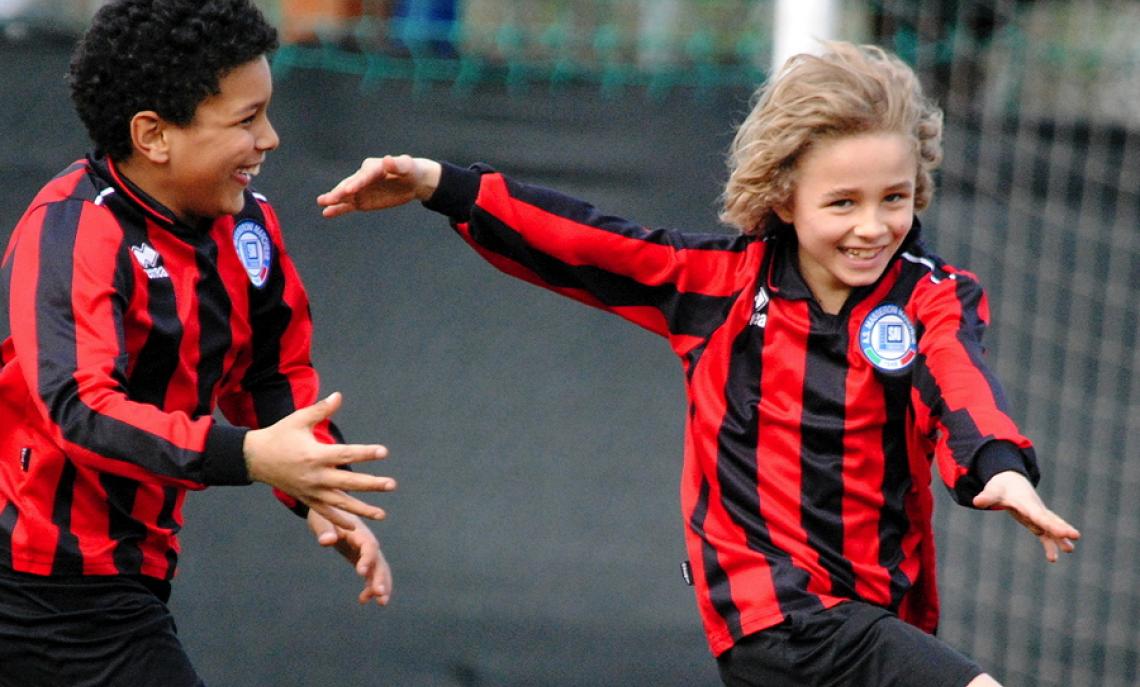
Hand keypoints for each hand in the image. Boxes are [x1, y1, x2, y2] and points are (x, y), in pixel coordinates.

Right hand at [244, 392, 395, 529]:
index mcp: (315, 455)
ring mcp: (311, 491)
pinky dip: (339, 521)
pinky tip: (354, 527)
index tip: (384, 452)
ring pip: (340, 503)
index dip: (366, 453)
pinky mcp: (306, 499)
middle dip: (372, 484)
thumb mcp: (299, 419)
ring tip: (382, 514)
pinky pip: (325, 513)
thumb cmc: (279, 435)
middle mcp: (315, 476)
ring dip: (362, 510)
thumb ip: (321, 409)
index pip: (346, 454)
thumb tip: (339, 395)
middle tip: (391, 484)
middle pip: (348, 482)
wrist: (254, 458)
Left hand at [308, 509, 391, 605]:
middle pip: (378, 560)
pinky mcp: (362, 558)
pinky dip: (370, 586)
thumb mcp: (321, 520)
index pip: (368, 545)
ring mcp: (366, 551)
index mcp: (358, 531)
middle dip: (380, 577)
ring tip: (382, 603)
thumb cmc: (324, 513)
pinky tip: (363, 600)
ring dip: (382, 584)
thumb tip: (327, 541)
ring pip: (379, 569)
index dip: (367, 559)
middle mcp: (367, 542)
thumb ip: (324, 530)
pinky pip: (371, 573)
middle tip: (379, 594)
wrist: (328, 508)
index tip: (361, 573)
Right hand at [317, 154, 441, 217]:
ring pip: (345, 195)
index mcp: (373, 167)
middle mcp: (362, 177)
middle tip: (329, 198)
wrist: (411, 181)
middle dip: (340, 192)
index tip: (349, 190)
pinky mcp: (361, 201)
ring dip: (333, 198)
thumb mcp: (407, 167)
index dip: (357, 183)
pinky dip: (337, 209)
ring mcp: (360, 190)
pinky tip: (326, 213)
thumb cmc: (410, 171)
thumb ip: (397, 165)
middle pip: (350, 185)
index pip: (364, 176)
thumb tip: (387, 160)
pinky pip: (348, 206)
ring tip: (321, 202)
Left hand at [973, 471, 1080, 561]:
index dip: (1052, 524)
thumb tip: (976, 502)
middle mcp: (1036, 510)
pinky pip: (1045, 535)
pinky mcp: (1036, 523)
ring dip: (1059, 539)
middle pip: (1050, 521)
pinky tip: (1053, 558)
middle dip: (1061, 529)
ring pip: (1051, 528)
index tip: (1065, 531)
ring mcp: (1038, 517)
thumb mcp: (992, 491)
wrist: (1010, 482)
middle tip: (1075, 536)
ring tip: (1070, 549)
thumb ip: (986, 497)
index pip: (1041, 515)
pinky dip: (1049, 545)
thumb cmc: (1001, 487)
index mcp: (1027, 503)